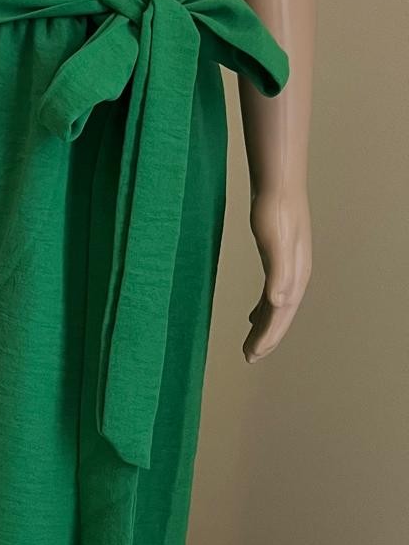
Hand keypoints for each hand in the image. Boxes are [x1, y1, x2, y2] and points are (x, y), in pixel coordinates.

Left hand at [244, 186, 310, 361]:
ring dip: (265, 327)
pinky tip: (254, 314)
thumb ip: (279, 274)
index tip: (251, 355)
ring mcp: (288, 268)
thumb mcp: (274, 244)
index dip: (268, 337)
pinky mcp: (279, 260)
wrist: (278, 187)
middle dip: (267, 339)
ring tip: (251, 344)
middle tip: (249, 357)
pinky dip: (263, 309)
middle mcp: (295, 276)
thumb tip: (280, 303)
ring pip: (277, 307)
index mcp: (294, 276)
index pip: (280, 316)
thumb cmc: (275, 214)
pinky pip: (272, 294)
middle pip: (281, 316)